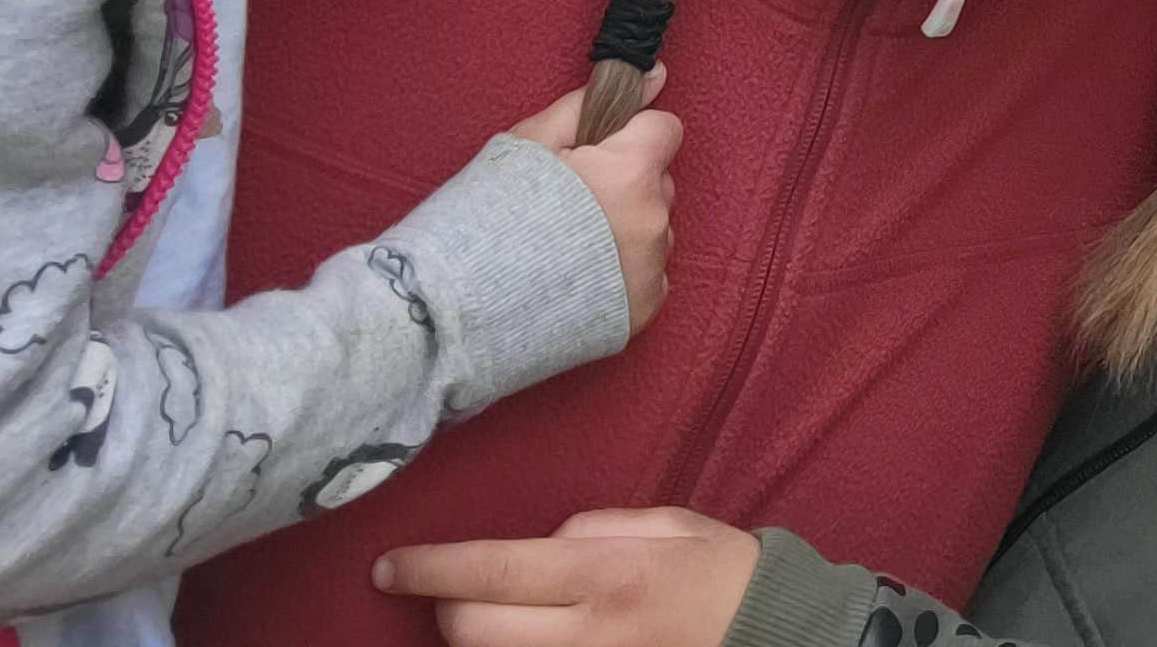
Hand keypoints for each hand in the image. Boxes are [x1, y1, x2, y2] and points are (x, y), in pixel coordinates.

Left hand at [376, 508, 758, 646]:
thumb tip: (536, 546)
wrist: (769, 634)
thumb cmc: (719, 570)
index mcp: (606, 574)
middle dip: (446, 608)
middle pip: (471, 632)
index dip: (429, 569)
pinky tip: (516, 635)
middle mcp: (586, 635)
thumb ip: (592, 527)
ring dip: (476, 638)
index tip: (387, 567)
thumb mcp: (665, 522)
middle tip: (451, 589)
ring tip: (488, 613)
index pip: (492, 571)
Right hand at [509, 74, 677, 338]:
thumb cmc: (486, 217)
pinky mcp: (641, 311)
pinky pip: (647, 276)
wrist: (453, 309)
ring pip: (653, 231)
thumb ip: (594, 105)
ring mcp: (649, 270)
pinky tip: (574, 279)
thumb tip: (655, 77)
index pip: (664, 130)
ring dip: (625, 231)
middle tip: (569, 206)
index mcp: (630, 172)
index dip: (629, 136)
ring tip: (565, 249)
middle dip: (625, 185)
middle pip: (657, 183)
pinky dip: (621, 274)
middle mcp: (652, 221)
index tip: (596, 153)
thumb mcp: (530, 142)